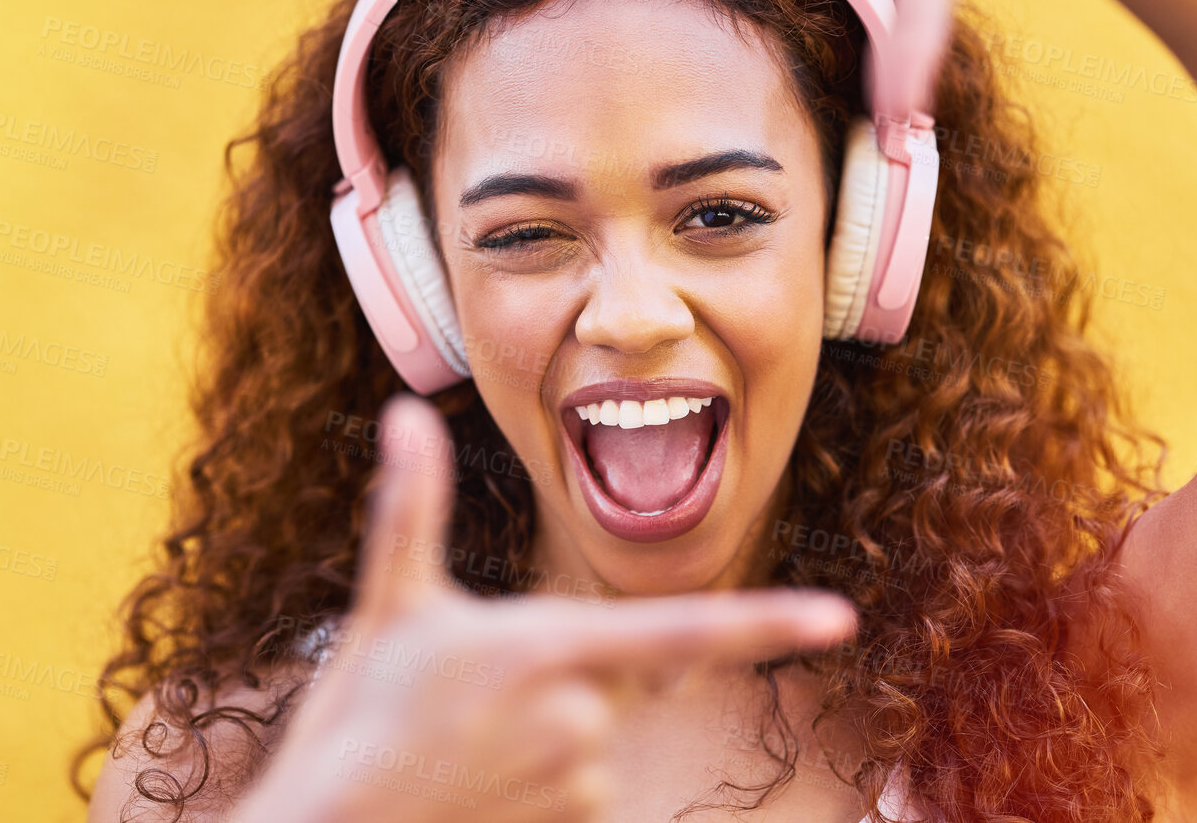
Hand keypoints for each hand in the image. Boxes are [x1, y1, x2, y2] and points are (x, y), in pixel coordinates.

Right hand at [240, 392, 859, 822]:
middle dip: (567, 674)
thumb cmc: (357, 714)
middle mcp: (582, 717)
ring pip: (596, 739)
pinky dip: (540, 782)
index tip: (839, 618)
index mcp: (551, 647)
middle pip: (620, 679)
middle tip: (478, 694)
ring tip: (464, 744)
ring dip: (548, 733)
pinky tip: (477, 784)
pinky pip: (581, 792)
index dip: (767, 623)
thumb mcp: (391, 605)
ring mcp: (581, 782)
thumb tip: (404, 413)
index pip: (682, 634)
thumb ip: (412, 506)